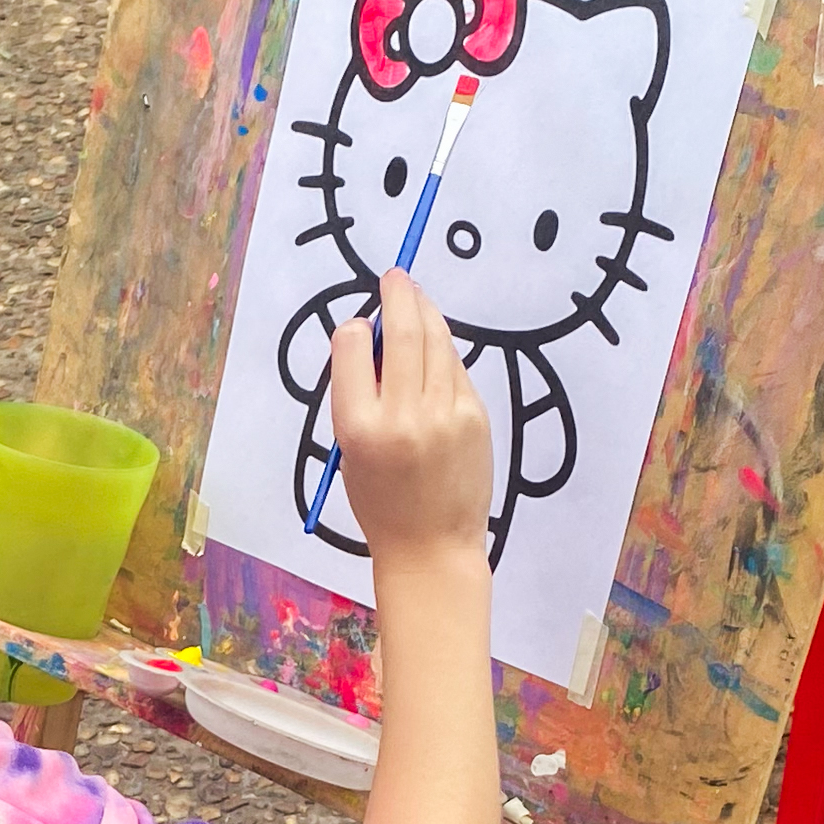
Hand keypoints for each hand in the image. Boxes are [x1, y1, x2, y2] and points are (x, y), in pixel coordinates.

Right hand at [327, 272, 492, 578]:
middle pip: (400, 331)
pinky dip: (443, 354)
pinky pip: (456, 369)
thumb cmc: (381, 502)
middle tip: (395, 276)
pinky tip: (434, 353)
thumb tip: (370, 335)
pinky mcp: (475, 417)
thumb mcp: (349, 449)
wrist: (432, 547)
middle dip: (398, 294)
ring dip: (425, 315)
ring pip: (436, 341)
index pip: (351, 346)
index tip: (358, 322)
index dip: (353, 328)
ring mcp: (445, 415)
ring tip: (415, 301)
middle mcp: (403, 416)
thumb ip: (356, 394)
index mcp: (358, 426)